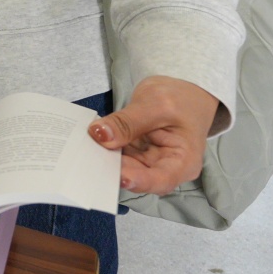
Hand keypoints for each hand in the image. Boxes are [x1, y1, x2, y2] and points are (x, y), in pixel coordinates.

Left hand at [87, 75, 224, 194]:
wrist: (183, 92)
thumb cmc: (181, 99)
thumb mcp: (155, 103)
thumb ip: (127, 122)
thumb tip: (100, 135)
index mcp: (184, 162)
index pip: (162, 179)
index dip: (140, 181)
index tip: (120, 177)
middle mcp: (165, 168)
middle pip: (138, 176)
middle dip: (114, 169)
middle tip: (92, 159)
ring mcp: (148, 161)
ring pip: (123, 167)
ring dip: (105, 160)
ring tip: (88, 150)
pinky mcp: (135, 153)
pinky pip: (117, 154)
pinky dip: (104, 149)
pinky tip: (90, 143)